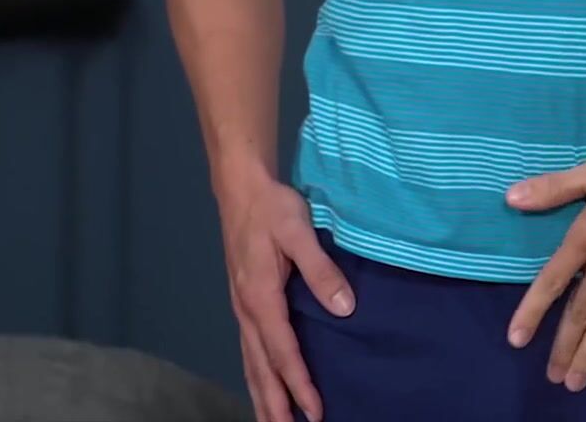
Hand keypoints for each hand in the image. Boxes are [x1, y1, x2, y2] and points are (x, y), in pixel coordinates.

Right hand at [218, 170, 354, 421]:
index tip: (315, 411)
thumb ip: (321, 270)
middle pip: (261, 367)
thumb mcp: (299, 230)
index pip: (283, 351)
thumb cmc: (272, 206)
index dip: (299, 384)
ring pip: (251, 361)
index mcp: (260, 297)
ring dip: (262, 394)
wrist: (241, 187)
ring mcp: (242, 306)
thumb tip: (344, 307)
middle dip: (274, 403)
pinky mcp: (245, 300)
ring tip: (272, 421)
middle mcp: (247, 309)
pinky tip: (265, 382)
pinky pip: (250, 347)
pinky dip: (256, 372)